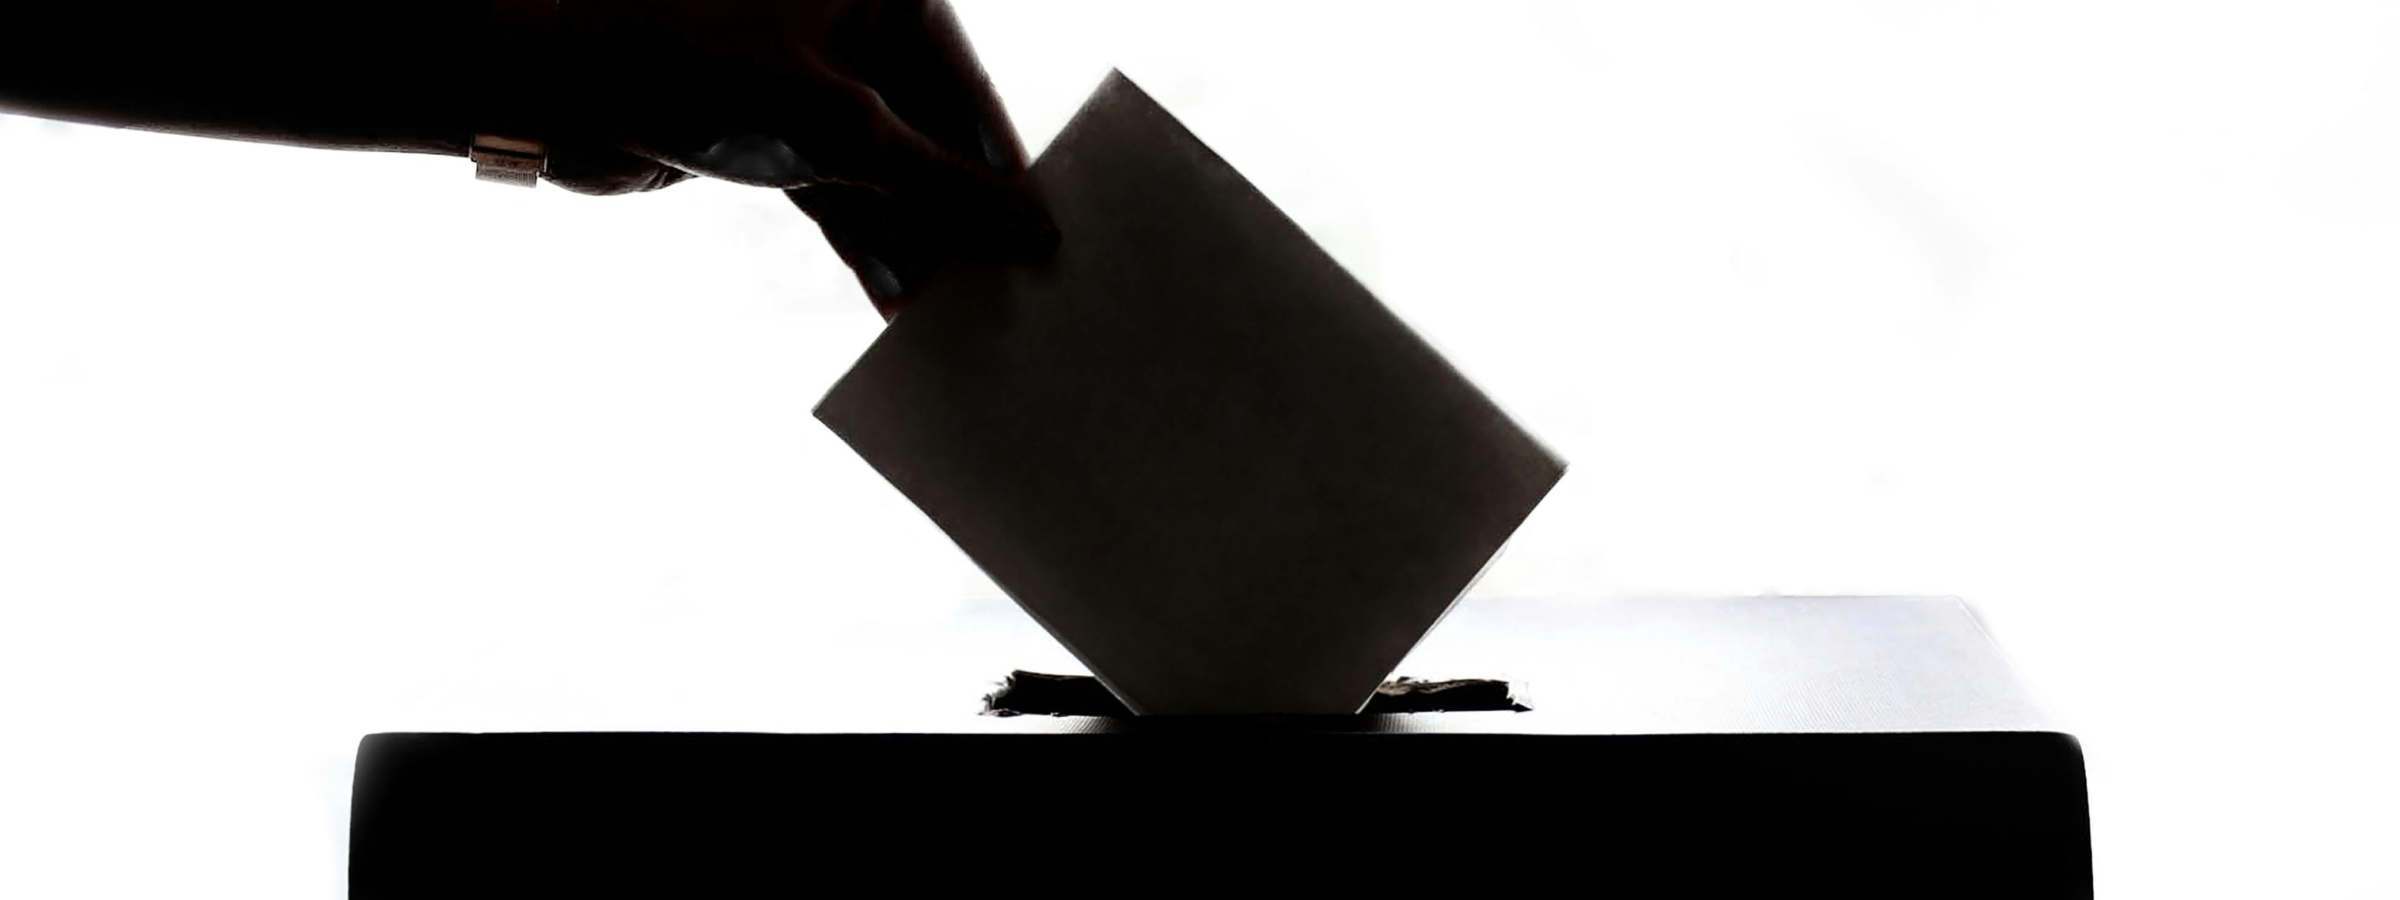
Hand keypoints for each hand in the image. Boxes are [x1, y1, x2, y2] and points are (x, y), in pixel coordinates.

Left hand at [544, 0, 1052, 314]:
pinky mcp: (765, 128)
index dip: (1001, 165)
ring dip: (915, 236)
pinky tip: (899, 295)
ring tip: (959, 308)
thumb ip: (942, 184)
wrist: (549, 84)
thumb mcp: (839, 127)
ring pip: (881, 165)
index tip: (1042, 236)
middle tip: (1007, 285)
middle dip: (959, 211)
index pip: (965, 80)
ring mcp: (802, 75)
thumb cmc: (691, 63)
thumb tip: (1031, 232)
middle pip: (927, 128)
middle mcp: (844, 19)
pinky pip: (836, 187)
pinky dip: (863, 238)